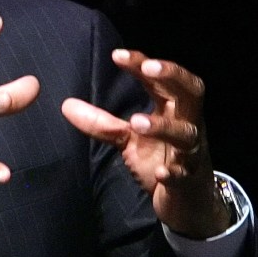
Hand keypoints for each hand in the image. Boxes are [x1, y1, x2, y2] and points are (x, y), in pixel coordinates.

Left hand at [61, 49, 228, 238]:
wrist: (189, 201)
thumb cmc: (162, 159)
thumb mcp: (129, 139)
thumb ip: (102, 123)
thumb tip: (66, 105)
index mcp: (172, 109)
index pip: (160, 80)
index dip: (142, 64)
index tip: (117, 55)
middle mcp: (187, 124)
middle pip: (191, 93)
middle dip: (172, 77)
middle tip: (148, 68)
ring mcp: (191, 152)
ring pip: (186, 133)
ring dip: (163, 126)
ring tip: (137, 122)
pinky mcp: (190, 180)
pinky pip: (185, 174)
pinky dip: (174, 172)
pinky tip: (161, 173)